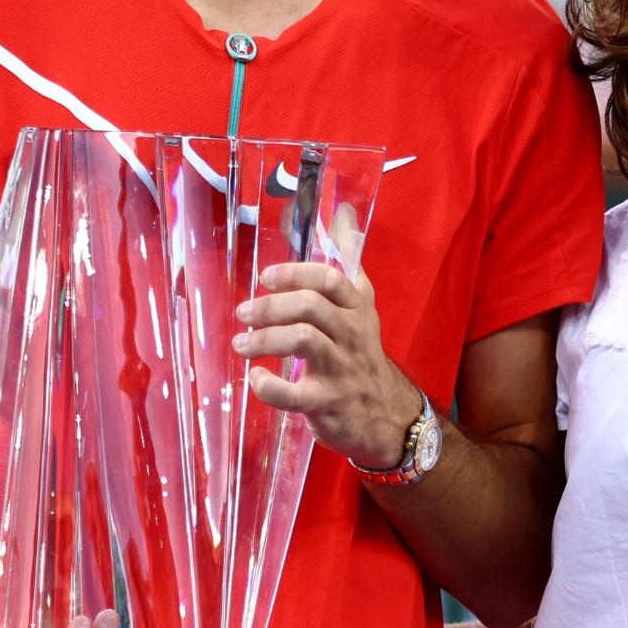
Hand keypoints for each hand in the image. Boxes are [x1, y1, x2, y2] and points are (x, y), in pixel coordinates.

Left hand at [235, 208, 419, 466]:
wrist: (387, 415)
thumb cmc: (362, 352)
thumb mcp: (362, 304)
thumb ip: (349, 260)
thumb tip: (342, 212)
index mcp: (357, 308)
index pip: (329, 279)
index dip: (294, 274)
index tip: (266, 277)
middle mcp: (352, 334)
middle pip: (310, 307)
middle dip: (271, 306)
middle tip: (244, 313)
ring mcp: (340, 369)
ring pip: (302, 341)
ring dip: (264, 339)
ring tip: (241, 344)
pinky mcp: (327, 403)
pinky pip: (293, 394)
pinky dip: (268, 387)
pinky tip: (255, 380)